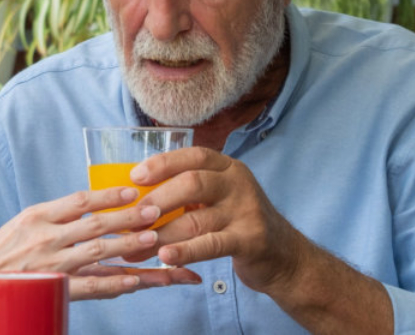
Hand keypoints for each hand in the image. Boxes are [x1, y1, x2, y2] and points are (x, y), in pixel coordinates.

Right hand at [0, 187, 188, 299]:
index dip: (108, 194)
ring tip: (153, 240)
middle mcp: (44, 237)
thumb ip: (51, 218)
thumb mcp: (19, 225)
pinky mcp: (50, 288)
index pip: (79, 200)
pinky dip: (112, 283)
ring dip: (128, 246)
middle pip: (95, 224)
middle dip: (128, 217)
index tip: (132, 189)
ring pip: (97, 252)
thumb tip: (84, 207)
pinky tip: (133, 281)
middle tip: (155, 210)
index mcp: (36, 216)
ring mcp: (48, 264)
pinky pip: (88, 286)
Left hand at [130, 147, 310, 292]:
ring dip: (161, 235)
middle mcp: (239, 184)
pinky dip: (185, 251)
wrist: (284, 256)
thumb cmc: (238, 224)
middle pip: (192, 183)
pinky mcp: (250, 240)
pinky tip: (165, 258)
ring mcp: (246, 211)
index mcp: (228, 168)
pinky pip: (211, 244)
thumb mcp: (219, 198)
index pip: (194, 156)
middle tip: (130, 218)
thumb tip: (137, 197)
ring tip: (136, 248)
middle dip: (157, 200)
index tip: (135, 177)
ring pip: (196, 219)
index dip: (163, 163)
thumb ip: (189, 192)